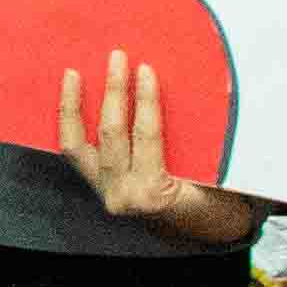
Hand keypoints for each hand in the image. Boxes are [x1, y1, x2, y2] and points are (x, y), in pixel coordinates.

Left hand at [53, 51, 261, 247]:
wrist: (195, 228)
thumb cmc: (213, 198)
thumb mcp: (218, 179)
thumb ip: (211, 147)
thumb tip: (219, 97)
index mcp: (154, 192)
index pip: (147, 136)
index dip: (146, 101)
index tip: (146, 70)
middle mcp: (121, 193)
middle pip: (111, 133)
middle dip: (114, 92)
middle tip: (117, 57)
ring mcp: (102, 190)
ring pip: (76, 144)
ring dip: (75, 105)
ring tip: (72, 73)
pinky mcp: (92, 185)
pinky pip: (72, 150)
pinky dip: (67, 122)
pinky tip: (67, 97)